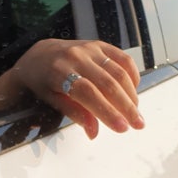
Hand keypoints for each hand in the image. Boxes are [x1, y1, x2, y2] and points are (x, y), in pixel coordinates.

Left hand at [0, 39, 143, 139]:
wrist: (40, 55)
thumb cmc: (43, 81)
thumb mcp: (50, 100)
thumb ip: (73, 113)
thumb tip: (93, 132)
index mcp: (59, 72)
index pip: (88, 93)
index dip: (107, 111)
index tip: (122, 127)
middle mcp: (76, 57)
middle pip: (108, 84)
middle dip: (126, 107)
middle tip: (137, 124)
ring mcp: (90, 49)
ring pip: (119, 72)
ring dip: (132, 94)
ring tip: (136, 112)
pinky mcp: (100, 45)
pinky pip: (123, 58)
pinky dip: (132, 75)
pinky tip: (133, 90)